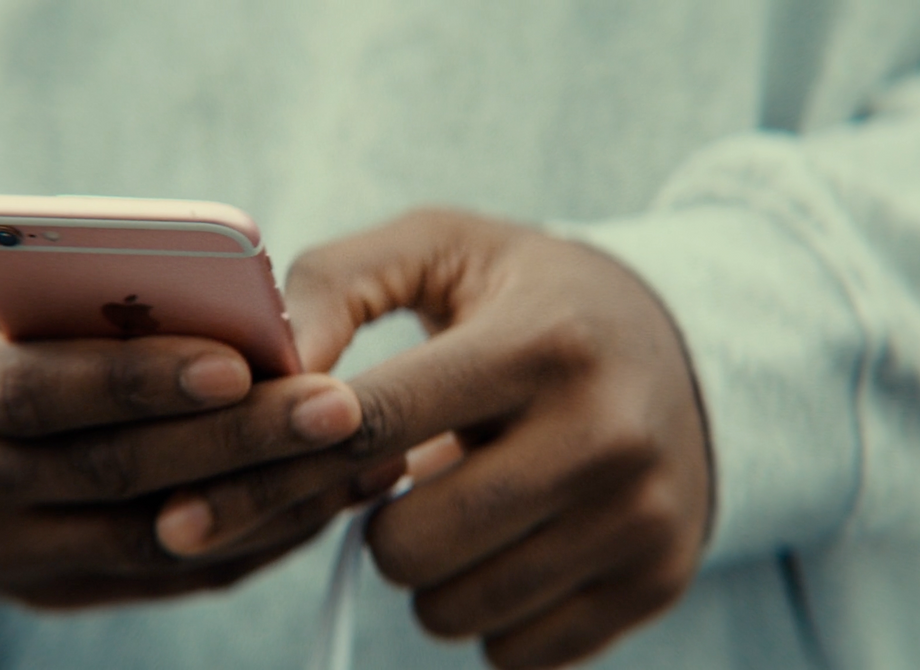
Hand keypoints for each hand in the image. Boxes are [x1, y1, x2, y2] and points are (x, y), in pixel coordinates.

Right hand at [0, 226, 403, 609]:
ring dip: (264, 497)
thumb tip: (179, 279)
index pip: (30, 389)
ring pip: (148, 538)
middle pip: (106, 472)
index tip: (238, 362)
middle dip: (233, 441)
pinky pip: (164, 576)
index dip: (134, 380)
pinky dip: (252, 538)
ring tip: (357, 448)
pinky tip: (324, 493)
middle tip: (336, 405)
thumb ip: (52, 260)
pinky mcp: (47, 590)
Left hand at [161, 209, 710, 668]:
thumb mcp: (443, 249)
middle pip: (409, 543)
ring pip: (451, 611)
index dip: (293, 456)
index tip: (230, 486)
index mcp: (546, 343)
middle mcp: (608, 436)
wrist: (689, 350)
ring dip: (429, 570)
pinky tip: (513, 543)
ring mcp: (642, 520)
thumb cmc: (530, 299)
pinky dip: (488, 611)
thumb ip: (335, 284)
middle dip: (377, 521)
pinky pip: (511, 654)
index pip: (378, 424)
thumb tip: (269, 370)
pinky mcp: (657, 583)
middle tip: (406, 477)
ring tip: (466, 502)